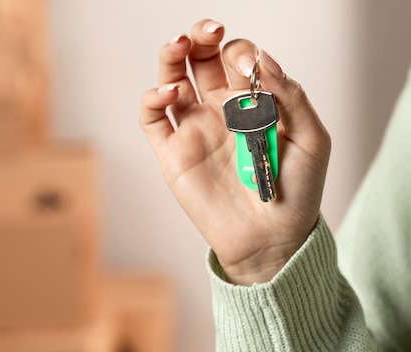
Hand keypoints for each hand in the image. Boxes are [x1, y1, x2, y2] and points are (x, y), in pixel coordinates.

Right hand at [139, 19, 330, 284]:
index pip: (238, 59)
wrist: (271, 238)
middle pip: (200, 59)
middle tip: (209, 31)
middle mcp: (219, 111)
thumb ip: (291, 97)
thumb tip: (263, 62)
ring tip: (178, 45)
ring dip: (170, 56)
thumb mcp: (311, 139)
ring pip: (171, 79)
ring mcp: (193, 130)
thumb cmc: (296, 191)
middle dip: (202, 37)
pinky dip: (151, 99)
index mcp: (252, 103)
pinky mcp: (171, 153)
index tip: (251, 65)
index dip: (241, 52)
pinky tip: (168, 93)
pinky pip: (152, 119)